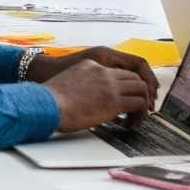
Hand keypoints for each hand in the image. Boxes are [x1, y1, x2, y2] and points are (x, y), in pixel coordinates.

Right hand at [39, 46, 160, 132]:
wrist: (48, 104)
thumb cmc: (49, 100)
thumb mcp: (66, 84)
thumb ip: (79, 87)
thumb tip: (80, 101)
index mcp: (90, 66)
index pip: (116, 71)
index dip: (123, 85)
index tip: (122, 97)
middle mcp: (103, 72)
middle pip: (133, 77)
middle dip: (138, 92)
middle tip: (135, 108)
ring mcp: (110, 85)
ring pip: (141, 88)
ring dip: (142, 103)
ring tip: (136, 117)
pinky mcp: (115, 101)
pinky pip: (139, 104)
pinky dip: (140, 114)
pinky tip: (131, 124)